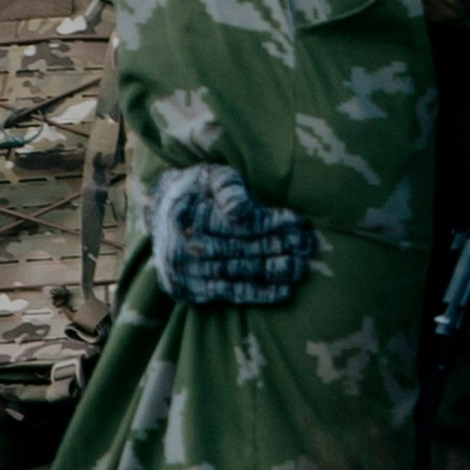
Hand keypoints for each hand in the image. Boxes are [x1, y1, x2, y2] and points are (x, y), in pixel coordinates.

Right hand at [150, 161, 318, 306]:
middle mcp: (182, 247)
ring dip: (273, 271)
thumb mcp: (211, 176)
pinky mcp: (190, 290)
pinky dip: (257, 293)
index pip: (237, 224)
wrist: (161, 212)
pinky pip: (228, 293)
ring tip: (301, 267)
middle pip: (240, 249)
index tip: (299, 221)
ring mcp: (184, 272)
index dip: (270, 223)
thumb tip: (241, 211)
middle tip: (308, 245)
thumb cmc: (198, 189)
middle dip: (278, 247)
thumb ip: (228, 188)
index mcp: (186, 215)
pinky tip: (283, 291)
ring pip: (238, 273)